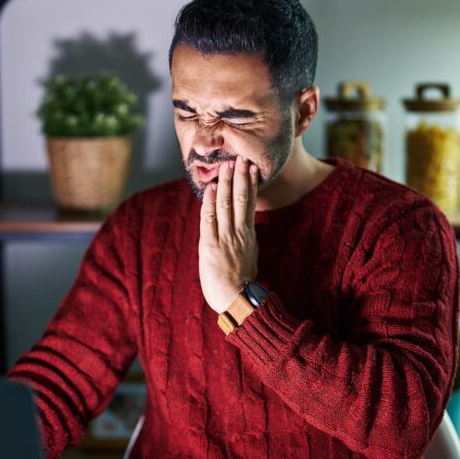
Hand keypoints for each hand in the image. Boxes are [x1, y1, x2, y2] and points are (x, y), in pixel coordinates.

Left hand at [199, 155, 258, 313]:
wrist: (237, 300)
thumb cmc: (242, 284)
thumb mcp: (250, 257)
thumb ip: (246, 241)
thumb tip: (246, 230)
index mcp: (248, 235)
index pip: (249, 204)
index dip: (250, 184)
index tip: (251, 168)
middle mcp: (238, 233)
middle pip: (239, 199)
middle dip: (239, 177)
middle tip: (240, 158)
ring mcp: (224, 238)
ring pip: (225, 205)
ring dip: (225, 183)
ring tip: (227, 166)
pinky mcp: (209, 246)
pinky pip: (209, 220)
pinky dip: (208, 202)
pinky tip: (209, 188)